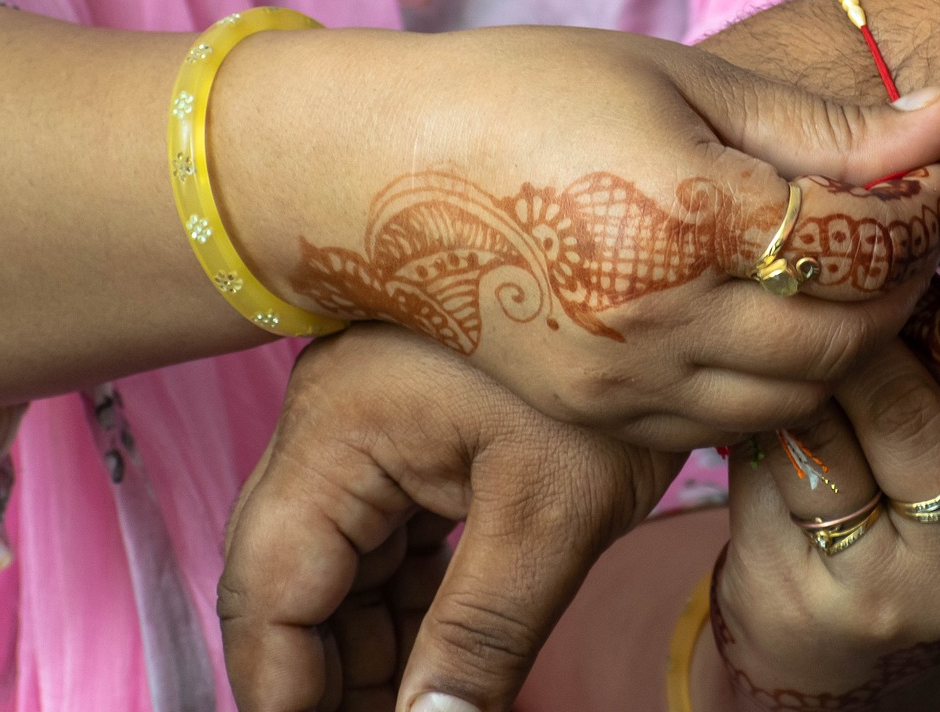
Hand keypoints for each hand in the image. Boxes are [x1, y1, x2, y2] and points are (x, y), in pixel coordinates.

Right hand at [219, 25, 939, 448]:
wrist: (374, 172)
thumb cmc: (526, 92)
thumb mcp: (679, 78)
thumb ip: (818, 125)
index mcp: (685, 212)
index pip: (860, 242)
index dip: (922, 207)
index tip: (932, 165)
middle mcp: (660, 315)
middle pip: (847, 333)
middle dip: (904, 279)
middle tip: (908, 221)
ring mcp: (625, 377)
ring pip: (801, 393)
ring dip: (853, 337)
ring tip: (849, 267)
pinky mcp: (599, 410)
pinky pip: (730, 421)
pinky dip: (783, 379)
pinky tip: (778, 315)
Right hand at [219, 322, 683, 711]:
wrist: (672, 272)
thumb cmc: (614, 369)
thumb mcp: (555, 513)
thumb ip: (479, 637)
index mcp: (337, 430)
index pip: (267, 597)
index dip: (285, 696)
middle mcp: (329, 422)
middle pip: (290, 585)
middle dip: (326, 678)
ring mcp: (368, 420)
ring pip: (338, 565)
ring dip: (369, 648)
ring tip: (421, 709)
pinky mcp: (412, 424)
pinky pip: (383, 532)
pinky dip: (406, 601)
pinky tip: (440, 659)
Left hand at [692, 280, 939, 710]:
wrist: (846, 669)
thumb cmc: (914, 531)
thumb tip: (910, 237)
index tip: (907, 274)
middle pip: (913, 411)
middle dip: (864, 331)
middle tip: (827, 280)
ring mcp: (885, 597)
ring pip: (833, 437)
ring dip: (804, 367)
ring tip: (787, 319)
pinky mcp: (800, 601)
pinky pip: (773, 472)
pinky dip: (762, 416)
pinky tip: (754, 387)